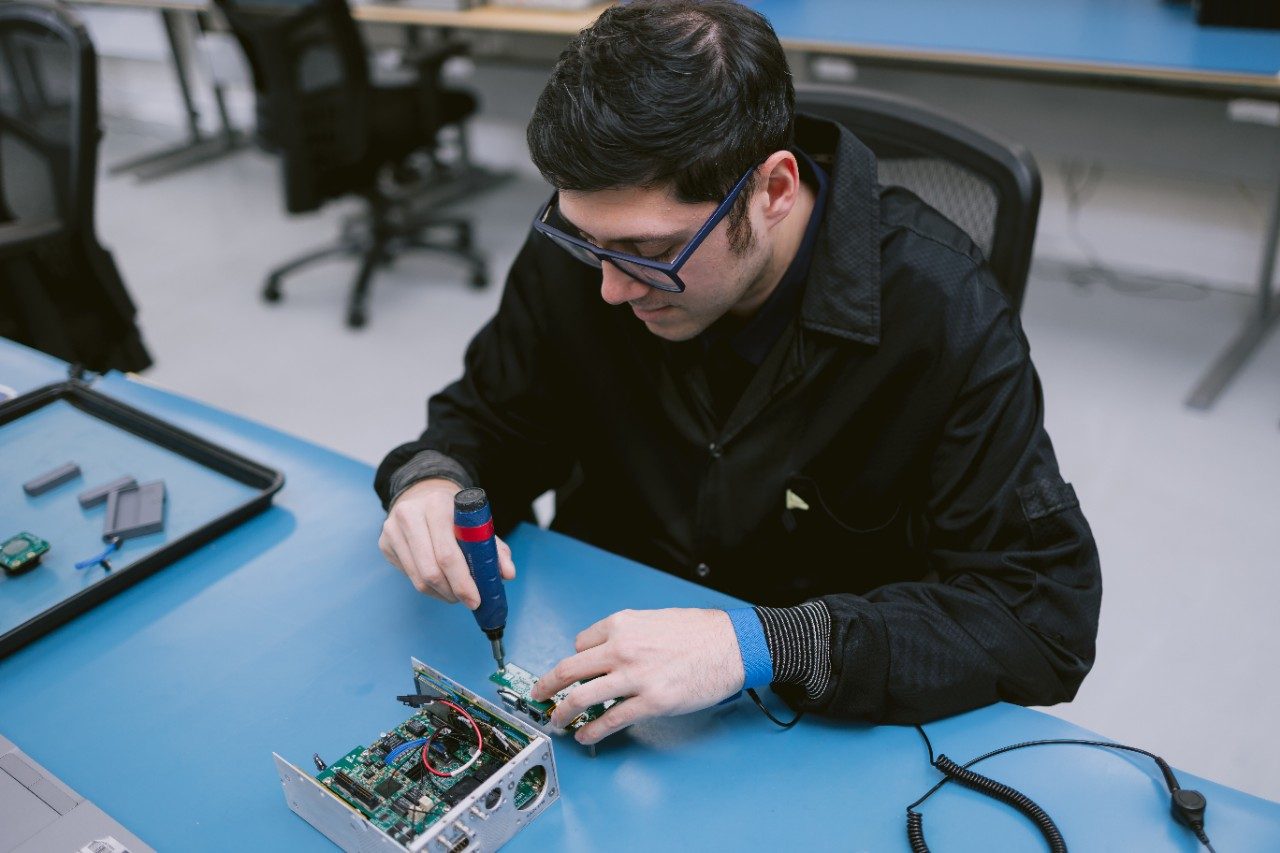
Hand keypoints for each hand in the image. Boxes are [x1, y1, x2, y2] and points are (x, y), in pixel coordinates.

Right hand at [378, 478, 515, 606]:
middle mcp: (410, 515)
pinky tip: (440, 583)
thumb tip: (507, 574)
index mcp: (437, 505)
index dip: (463, 582)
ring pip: (417, 579)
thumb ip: (494, 548)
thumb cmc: (454, 514)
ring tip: (456, 594)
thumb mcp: (477, 524)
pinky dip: (428, 587)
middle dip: (453, 592)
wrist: (423, 495)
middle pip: (430, 570)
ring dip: (440, 593)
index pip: (448, 554)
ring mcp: (392, 530)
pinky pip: (408, 576)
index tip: (476, 599)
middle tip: (468, 600)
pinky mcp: (384, 543)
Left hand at [530, 608, 743, 744]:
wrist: (731, 645)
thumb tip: (610, 652)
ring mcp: (633, 677)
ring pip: (582, 697)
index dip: (575, 660)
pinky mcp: (649, 702)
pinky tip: (585, 736)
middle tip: (538, 693)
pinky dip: (592, 731)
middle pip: (570, 670)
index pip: (580, 644)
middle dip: (547, 685)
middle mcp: (621, 649)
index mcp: (622, 625)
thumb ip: (628, 635)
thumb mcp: (654, 619)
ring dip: (563, 712)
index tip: (571, 672)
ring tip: (556, 720)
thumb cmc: (700, 632)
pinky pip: (610, 720)